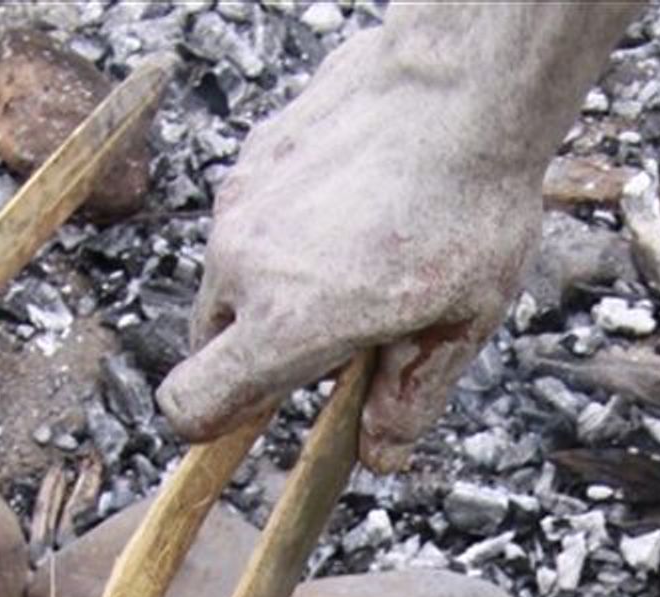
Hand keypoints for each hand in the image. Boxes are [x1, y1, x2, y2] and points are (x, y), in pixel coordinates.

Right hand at [158, 3, 638, 470]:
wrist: (468, 80)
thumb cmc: (469, 202)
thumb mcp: (458, 324)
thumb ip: (409, 398)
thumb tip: (381, 453)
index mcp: (283, 326)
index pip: (190, 404)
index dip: (208, 423)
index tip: (246, 415)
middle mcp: (243, 266)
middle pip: (209, 342)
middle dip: (254, 350)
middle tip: (329, 334)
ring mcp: (241, 203)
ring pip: (231, 274)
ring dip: (272, 284)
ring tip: (351, 258)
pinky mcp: (256, 153)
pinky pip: (252, 213)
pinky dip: (286, 225)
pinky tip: (354, 200)